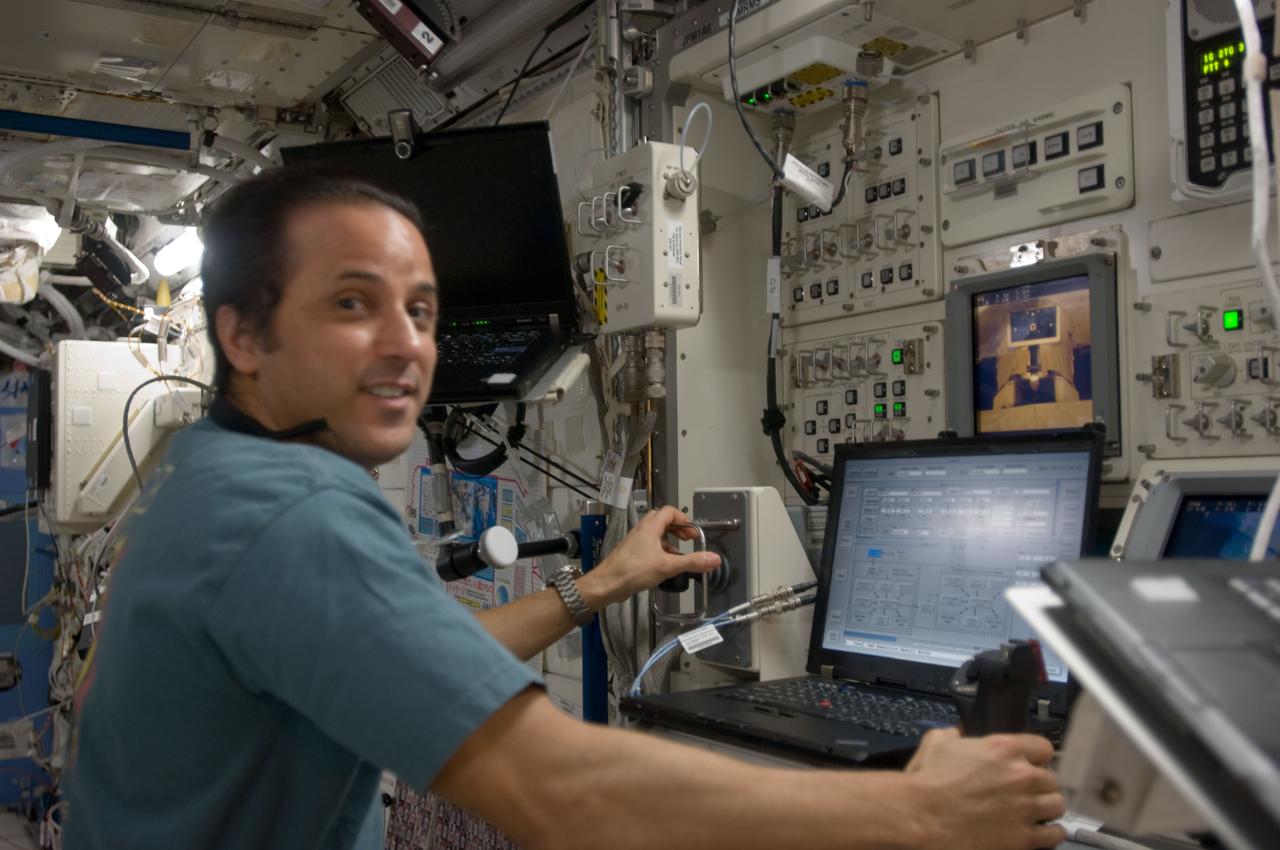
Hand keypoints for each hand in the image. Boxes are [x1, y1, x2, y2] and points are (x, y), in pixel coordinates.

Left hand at [578, 505, 719, 607]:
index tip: (693, 532)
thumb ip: (692, 562)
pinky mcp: (632, 554)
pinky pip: (649, 547)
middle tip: (688, 539)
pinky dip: (660, 552)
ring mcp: (635, 542)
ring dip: (669, 541)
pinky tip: (665, 566)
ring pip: (655, 535)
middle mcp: (642, 531)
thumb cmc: (632, 571)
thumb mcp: (667, 566)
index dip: (683, 519)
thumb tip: (714, 558)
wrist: (607, 584)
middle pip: (662, 521)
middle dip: (677, 528)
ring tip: (680, 555)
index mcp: (650, 527)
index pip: (669, 511)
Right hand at [905, 728, 1065, 849]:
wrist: (920, 816)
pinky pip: (1054, 834)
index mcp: (1004, 749)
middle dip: (1039, 785)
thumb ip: (955, 734)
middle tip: (1025, 792)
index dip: (1035, 757)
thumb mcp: (937, 742)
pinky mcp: (1024, 837)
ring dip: (1047, 807)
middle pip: (1051, 778)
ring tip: (1036, 812)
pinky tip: (1040, 831)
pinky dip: (1050, 833)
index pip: (1043, 748)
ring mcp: (1026, 808)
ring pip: (1057, 804)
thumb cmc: (927, 783)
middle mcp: (1022, 776)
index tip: (1031, 764)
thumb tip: (958, 734)